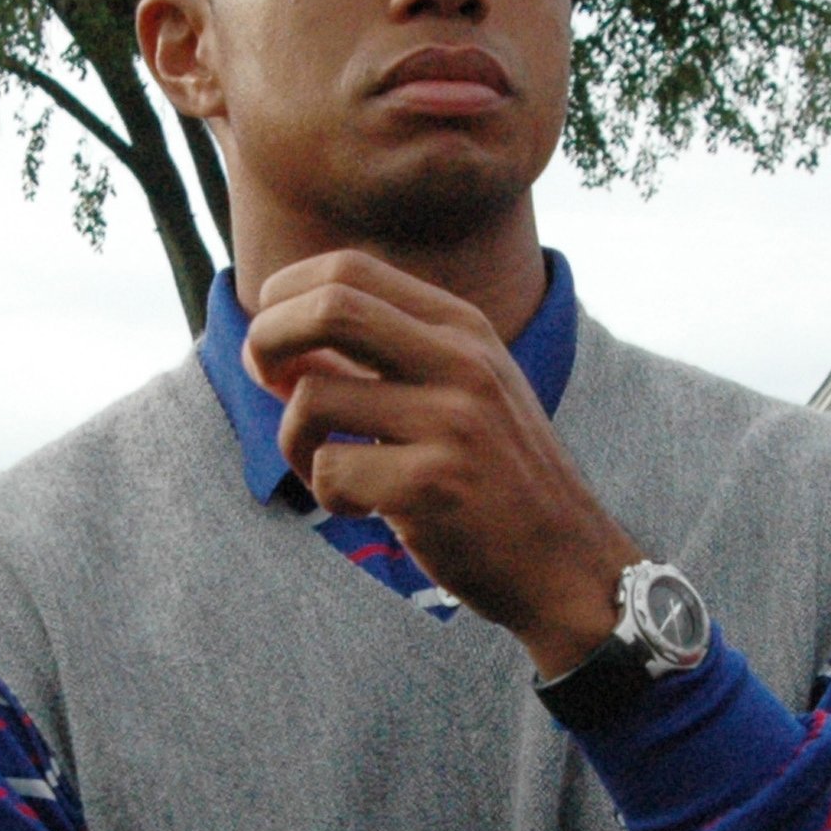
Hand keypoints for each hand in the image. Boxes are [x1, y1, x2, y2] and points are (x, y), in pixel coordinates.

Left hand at [244, 251, 639, 675]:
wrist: (566, 563)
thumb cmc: (491, 477)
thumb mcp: (455, 392)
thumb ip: (379, 357)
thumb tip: (271, 337)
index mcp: (461, 326)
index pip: (348, 268)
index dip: (286, 295)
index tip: (276, 342)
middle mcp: (462, 360)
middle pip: (328, 307)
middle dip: (267, 339)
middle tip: (264, 381)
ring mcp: (453, 420)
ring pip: (312, 398)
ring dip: (292, 441)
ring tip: (323, 470)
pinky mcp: (435, 483)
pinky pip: (329, 470)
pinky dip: (326, 495)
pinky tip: (362, 510)